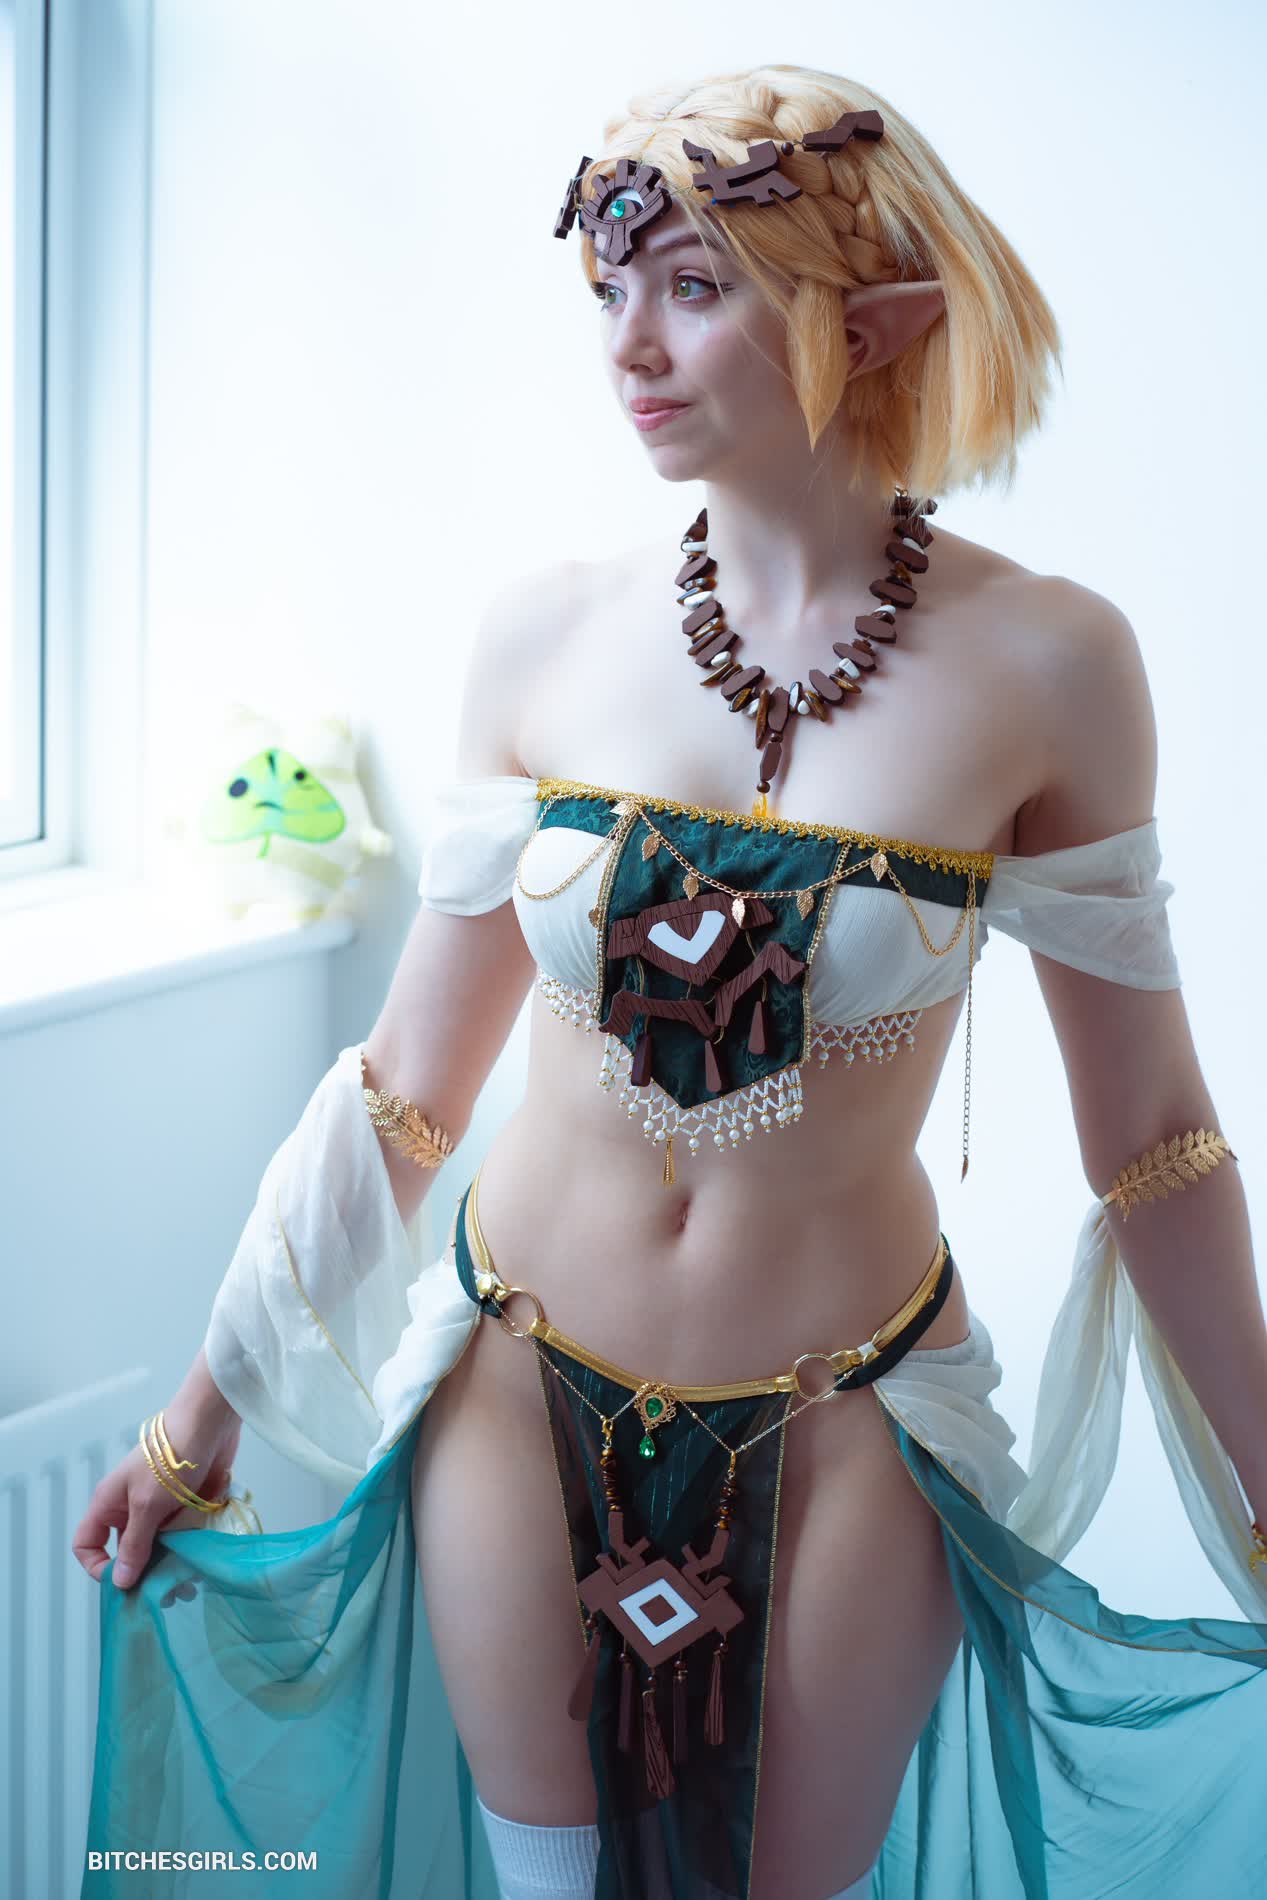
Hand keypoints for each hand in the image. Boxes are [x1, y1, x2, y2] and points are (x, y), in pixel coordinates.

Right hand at [72, 1394, 241, 1590]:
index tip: (123, 1582)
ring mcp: (160, 1507)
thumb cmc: (171, 1456)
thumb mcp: (147, 1504)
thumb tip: (119, 1581)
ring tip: (189, 1584)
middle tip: (166, 1594)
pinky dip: (190, 1550)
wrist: (211, 1422)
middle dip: (143, 1573)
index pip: (87, 1543)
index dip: (98, 1566)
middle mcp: (131, 1508)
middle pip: (128, 1551)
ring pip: (159, 1546)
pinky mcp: (187, 1505)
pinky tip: (203, 1563)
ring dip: (171, 1565)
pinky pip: (183, 1536)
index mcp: (110, 1504)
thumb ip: (135, 1543)